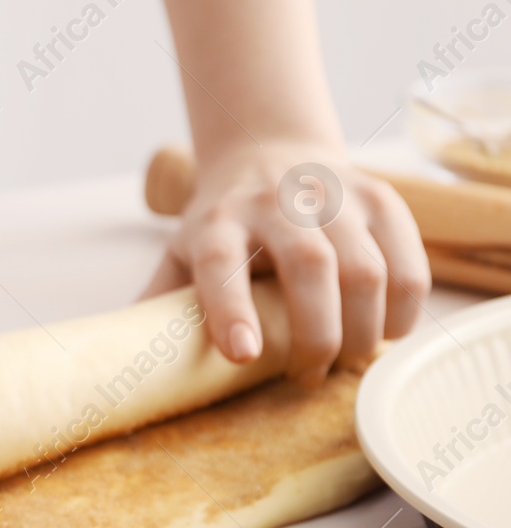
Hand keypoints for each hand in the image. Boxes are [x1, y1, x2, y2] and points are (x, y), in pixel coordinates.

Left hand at [143, 140, 430, 384]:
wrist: (266, 151)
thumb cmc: (219, 226)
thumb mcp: (178, 255)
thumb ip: (158, 304)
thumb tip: (118, 365)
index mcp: (215, 223)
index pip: (220, 265)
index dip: (231, 310)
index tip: (242, 356)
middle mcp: (274, 203)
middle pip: (310, 267)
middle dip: (316, 334)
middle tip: (307, 375)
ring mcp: (333, 195)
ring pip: (366, 267)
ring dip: (363, 328)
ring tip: (348, 361)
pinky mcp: (381, 198)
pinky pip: (408, 262)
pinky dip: (404, 308)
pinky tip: (386, 332)